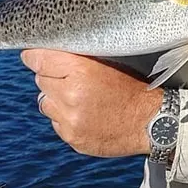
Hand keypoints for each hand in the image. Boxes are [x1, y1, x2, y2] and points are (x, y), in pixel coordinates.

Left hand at [20, 50, 162, 156]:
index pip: (36, 57)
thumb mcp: (108, 61)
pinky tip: (86, 114)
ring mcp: (71, 118)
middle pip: (40, 79)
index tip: (37, 55)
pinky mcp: (72, 137)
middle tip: (74, 78)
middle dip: (52, 76)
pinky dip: (65, 117)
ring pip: (45, 101)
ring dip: (56, 99)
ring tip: (81, 98)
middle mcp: (72, 94)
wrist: (151, 122)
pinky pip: (55, 121)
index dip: (36, 55)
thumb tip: (42, 50)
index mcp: (81, 69)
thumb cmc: (131, 87)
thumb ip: (76, 55)